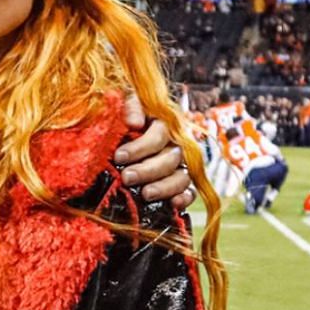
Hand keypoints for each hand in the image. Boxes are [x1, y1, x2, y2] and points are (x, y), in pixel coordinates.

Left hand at [116, 92, 194, 209]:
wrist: (123, 138)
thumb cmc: (123, 120)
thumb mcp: (125, 104)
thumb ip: (130, 106)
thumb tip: (134, 123)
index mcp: (165, 124)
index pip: (159, 135)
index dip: (140, 147)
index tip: (119, 156)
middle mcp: (176, 145)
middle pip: (170, 159)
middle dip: (147, 170)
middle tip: (127, 177)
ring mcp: (181, 166)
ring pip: (181, 177)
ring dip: (164, 187)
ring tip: (145, 194)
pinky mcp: (182, 185)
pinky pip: (190, 192)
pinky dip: (184, 199)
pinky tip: (173, 205)